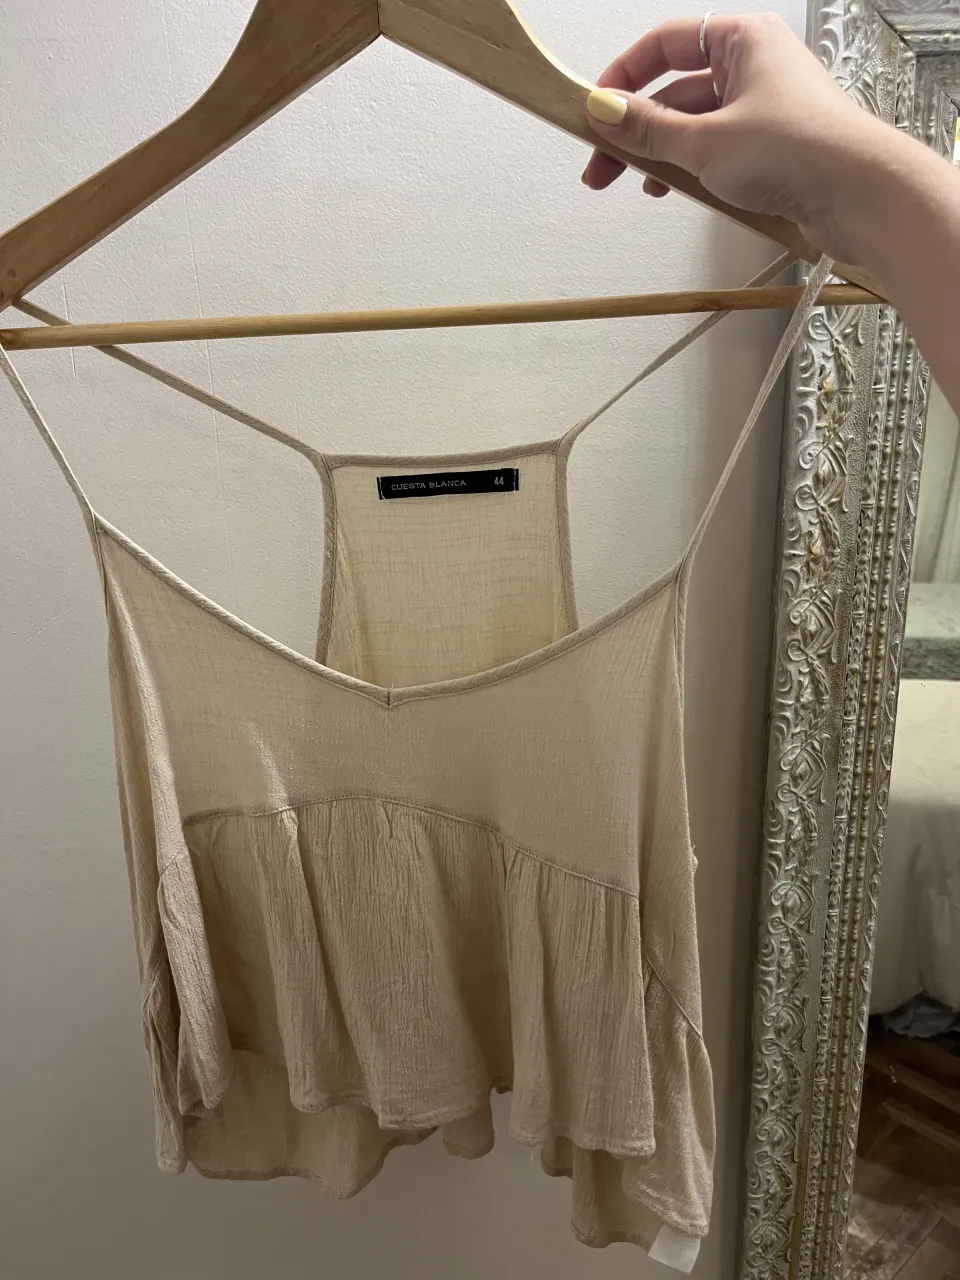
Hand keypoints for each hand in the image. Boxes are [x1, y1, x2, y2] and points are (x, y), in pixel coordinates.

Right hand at [581, 13, 897, 262]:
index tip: (594, 109)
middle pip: (674, 90)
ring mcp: (762, 110)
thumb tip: (604, 111)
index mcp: (742, 41)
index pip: (665, 44)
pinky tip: (673, 192)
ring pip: (693, 125)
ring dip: (660, 154)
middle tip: (601, 164)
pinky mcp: (769, 149)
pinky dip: (689, 170)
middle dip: (635, 128)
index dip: (623, 76)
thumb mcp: (705, 141)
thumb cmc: (801, 151)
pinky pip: (714, 152)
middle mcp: (753, 68)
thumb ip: (648, 129)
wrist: (861, 196)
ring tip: (636, 184)